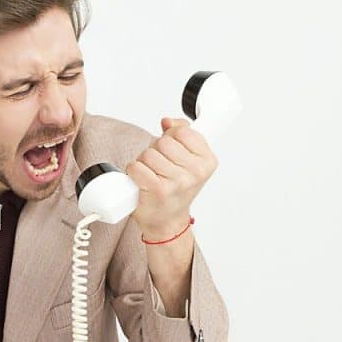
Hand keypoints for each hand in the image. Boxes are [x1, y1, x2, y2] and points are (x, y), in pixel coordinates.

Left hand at [125, 117, 217, 237]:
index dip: (172, 136)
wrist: (167, 220)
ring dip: (144, 162)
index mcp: (207, 161)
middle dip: (156, 150)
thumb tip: (167, 121)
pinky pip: (137, 167)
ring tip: (151, 174)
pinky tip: (142, 180)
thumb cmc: (176, 188)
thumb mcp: (189, 160)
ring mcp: (177, 182)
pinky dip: (134, 171)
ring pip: (148, 154)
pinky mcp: (157, 190)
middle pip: (163, 142)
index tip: (173, 148)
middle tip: (159, 165)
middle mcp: (195, 172)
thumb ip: (182, 133)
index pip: (183, 131)